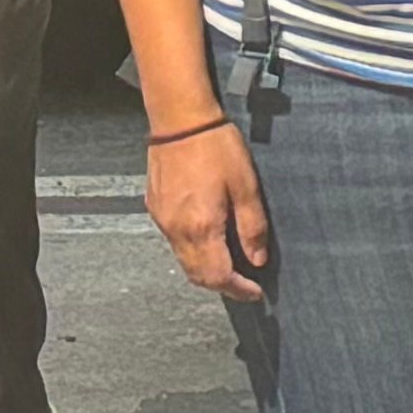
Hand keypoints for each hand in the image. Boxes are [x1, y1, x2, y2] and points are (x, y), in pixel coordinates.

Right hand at [149, 114, 271, 298]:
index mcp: (202, 228)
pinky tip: (207, 238)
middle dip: (221, 285)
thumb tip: (257, 259)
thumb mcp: (246, 185)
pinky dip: (192, 251)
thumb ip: (252, 227)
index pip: (218, 276)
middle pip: (197, 276)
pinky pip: (174, 242)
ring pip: (184, 261)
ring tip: (228, 263)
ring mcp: (162, 220)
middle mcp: (177, 231)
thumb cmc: (215, 147)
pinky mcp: (155, 208)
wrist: (179, 120)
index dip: (238, 289)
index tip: (255, 292)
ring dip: (205, 270)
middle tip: (244, 283)